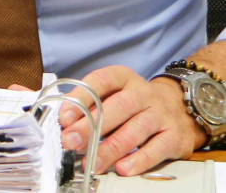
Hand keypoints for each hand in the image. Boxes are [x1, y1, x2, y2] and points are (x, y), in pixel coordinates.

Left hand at [56, 65, 204, 174]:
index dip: (81, 98)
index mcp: (123, 77)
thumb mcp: (114, 95)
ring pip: (135, 130)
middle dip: (91, 126)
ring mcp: (162, 114)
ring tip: (92, 162)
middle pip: (118, 107)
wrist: (181, 109)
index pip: (100, 81)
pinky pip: (157, 149)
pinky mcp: (175, 136)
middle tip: (72, 141)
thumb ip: (92, 105)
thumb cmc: (136, 104)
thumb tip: (67, 124)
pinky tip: (123, 168)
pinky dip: (139, 160)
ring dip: (111, 148)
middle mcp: (143, 92)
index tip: (64, 117)